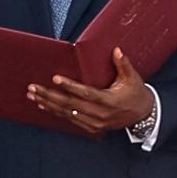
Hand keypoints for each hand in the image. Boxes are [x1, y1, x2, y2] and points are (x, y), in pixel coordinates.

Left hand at [28, 48, 152, 134]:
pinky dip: (56, 112)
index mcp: (108, 101)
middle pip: (69, 105)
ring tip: (33, 96)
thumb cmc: (136, 94)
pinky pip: (70, 120)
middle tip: (33, 88)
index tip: (55, 79)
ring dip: (48, 104)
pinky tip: (44, 106)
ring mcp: (94, 123)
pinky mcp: (92, 127)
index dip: (69, 86)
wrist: (143, 115)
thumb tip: (116, 50)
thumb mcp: (132, 78)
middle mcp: (99, 114)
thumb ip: (123, 64)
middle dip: (49, 96)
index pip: (85, 93)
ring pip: (66, 114)